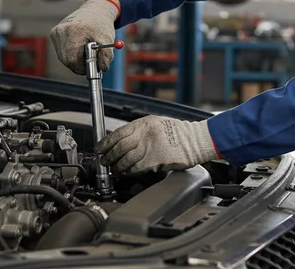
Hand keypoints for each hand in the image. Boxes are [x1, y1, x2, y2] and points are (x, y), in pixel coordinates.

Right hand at [49, 0, 119, 74]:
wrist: (94, 10)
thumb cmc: (100, 25)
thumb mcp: (107, 40)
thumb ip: (106, 55)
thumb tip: (103, 68)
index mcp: (72, 31)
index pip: (72, 60)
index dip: (82, 67)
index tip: (92, 67)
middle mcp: (60, 31)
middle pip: (66, 60)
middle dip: (79, 64)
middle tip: (91, 62)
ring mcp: (55, 32)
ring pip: (63, 57)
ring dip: (74, 59)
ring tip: (86, 51)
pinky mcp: (54, 33)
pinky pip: (61, 51)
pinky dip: (70, 53)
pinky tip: (79, 46)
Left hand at [95, 116, 219, 174]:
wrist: (195, 141)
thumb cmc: (178, 132)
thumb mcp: (157, 123)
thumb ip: (139, 130)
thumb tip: (120, 140)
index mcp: (145, 123)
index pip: (118, 133)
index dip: (105, 142)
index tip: (99, 148)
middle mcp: (146, 135)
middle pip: (120, 147)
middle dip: (109, 156)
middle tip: (104, 161)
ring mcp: (150, 148)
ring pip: (126, 160)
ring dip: (117, 166)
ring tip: (114, 169)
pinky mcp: (155, 162)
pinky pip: (136, 169)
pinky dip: (129, 172)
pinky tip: (126, 172)